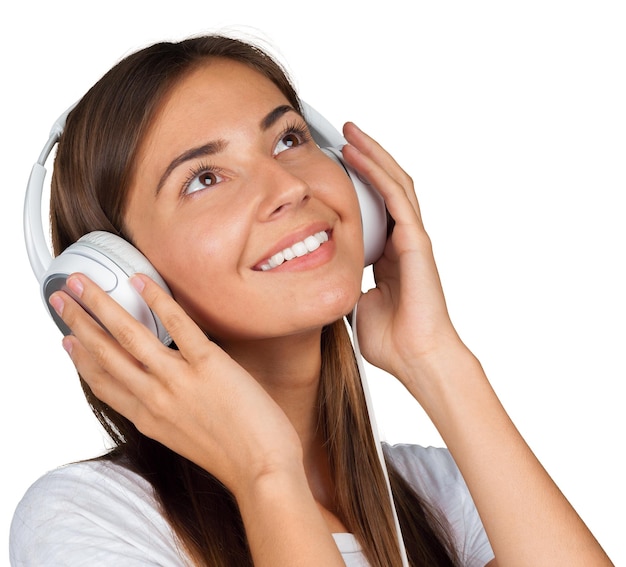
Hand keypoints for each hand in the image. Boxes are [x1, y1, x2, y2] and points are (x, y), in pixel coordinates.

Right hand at [49, 273, 302, 496]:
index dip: (80, 358)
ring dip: (100, 304)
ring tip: (80, 282)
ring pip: (128, 335)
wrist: (262, 471)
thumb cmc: (235, 459)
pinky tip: (141, 281)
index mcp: (147, 418)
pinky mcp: (208, 365)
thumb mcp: (186, 440)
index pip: (102, 383)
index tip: (67, 338)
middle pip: (104, 354)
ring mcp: (177, 380)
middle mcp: (153, 398)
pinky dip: (157, 300)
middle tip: (59, 295)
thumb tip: (167, 390)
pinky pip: (177, 324)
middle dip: (77, 321)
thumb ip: (169, 414)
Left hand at [340, 123, 469, 385]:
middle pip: (388, 185)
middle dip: (368, 156)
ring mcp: (413, 238)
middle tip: (345, 133)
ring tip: (350, 132)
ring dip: (372, 154)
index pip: (376, 205)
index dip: (360, 181)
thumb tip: (327, 279)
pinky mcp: (416, 242)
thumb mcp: (357, 304)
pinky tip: (359, 155)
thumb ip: (347, 285)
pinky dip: (377, 173)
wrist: (415, 358)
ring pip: (395, 182)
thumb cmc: (391, 340)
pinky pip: (395, 198)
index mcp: (391, 253)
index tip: (336, 164)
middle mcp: (404, 239)